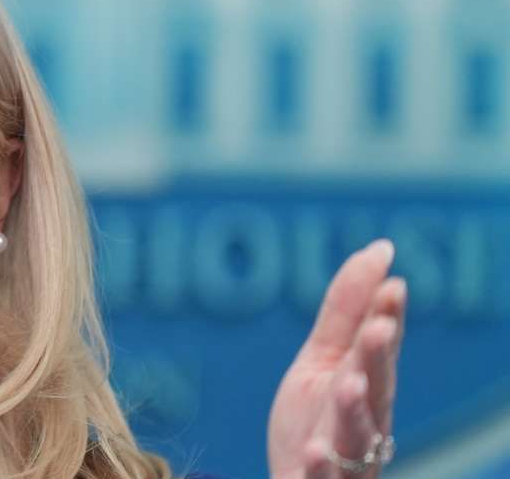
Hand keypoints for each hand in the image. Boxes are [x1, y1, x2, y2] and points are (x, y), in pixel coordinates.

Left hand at [267, 239, 406, 478]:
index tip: (393, 287)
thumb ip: (346, 311)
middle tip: (379, 328)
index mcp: (366, 384)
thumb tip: (379, 251)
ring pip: (355, 433)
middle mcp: (364, 419)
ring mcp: (345, 455)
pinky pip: (322, 478)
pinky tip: (313, 450)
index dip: (386, 318)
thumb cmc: (315, 420)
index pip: (380, 346)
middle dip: (377, 357)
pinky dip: (320, 466)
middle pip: (375, 386)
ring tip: (349, 385)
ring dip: (353, 409)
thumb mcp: (321, 360)